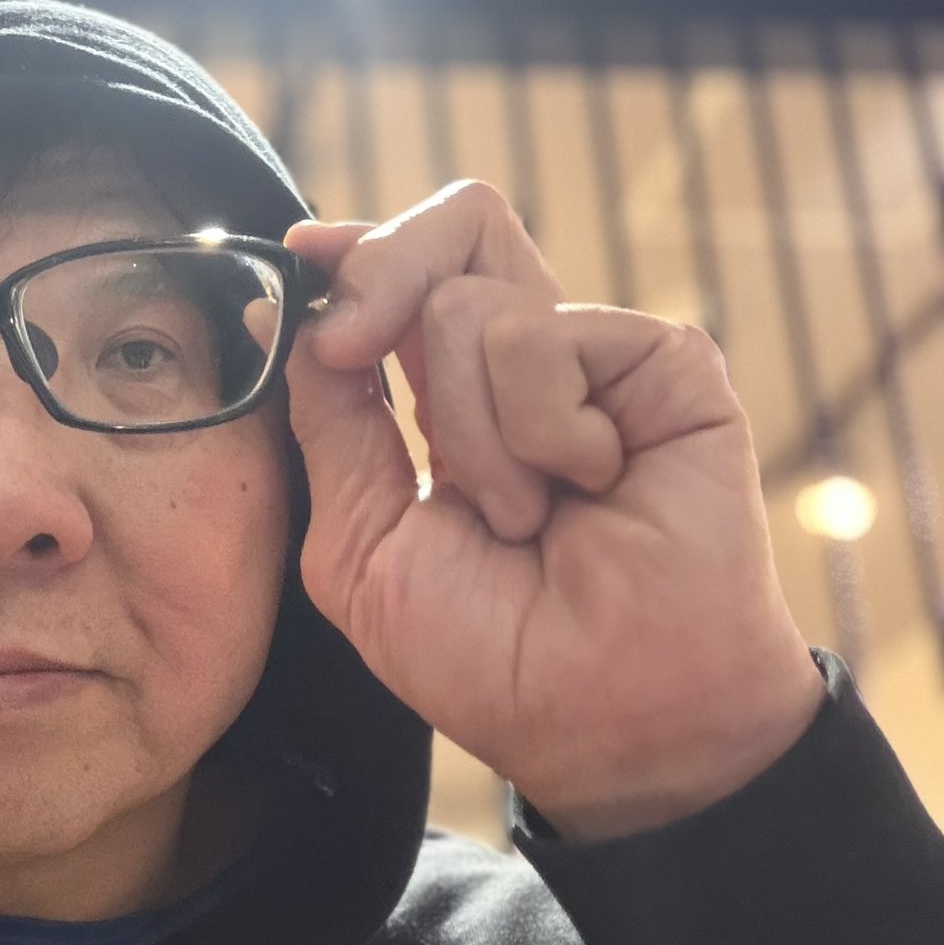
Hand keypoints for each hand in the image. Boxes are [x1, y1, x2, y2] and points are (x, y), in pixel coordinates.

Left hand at [280, 181, 824, 840]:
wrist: (600, 717)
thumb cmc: (485, 655)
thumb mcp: (361, 543)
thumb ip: (327, 427)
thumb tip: (279, 320)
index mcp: (451, 400)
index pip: (404, 279)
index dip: (352, 252)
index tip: (301, 254)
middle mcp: (527, 365)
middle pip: (453, 228)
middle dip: (379, 277)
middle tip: (353, 349)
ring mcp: (598, 360)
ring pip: (469, 304)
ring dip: (469, 433)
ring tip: (521, 517)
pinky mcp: (664, 363)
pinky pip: (548, 335)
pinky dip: (539, 430)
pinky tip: (588, 489)